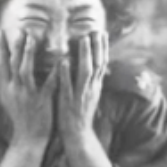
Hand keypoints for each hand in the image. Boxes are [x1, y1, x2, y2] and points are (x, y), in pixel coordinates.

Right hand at [0, 33, 54, 146]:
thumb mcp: (5, 99)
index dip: (1, 48)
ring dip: (28, 53)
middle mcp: (13, 90)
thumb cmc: (19, 116)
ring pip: (25, 70)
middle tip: (22, 30)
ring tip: (32, 38)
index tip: (2, 32)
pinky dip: (54, 72)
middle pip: (13, 63)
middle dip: (16, 45)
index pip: (0, 63)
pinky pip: (48, 84)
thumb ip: (2, 82)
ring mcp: (26, 96)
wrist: (28, 138)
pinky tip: (60, 60)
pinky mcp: (40, 102)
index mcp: (5, 88)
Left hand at [57, 32, 108, 147]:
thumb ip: (92, 81)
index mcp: (95, 86)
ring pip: (85, 72)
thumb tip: (95, 66)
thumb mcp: (91, 96)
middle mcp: (90, 89)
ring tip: (83, 39)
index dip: (103, 48)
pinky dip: (66, 73)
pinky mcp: (68, 102)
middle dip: (97, 47)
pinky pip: (67, 85)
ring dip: (85, 55)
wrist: (78, 136)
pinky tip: (63, 61)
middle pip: (97, 64)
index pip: (102, 63)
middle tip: (96, 30)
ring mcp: (80, 95)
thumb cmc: (81, 115)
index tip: (103, 32)